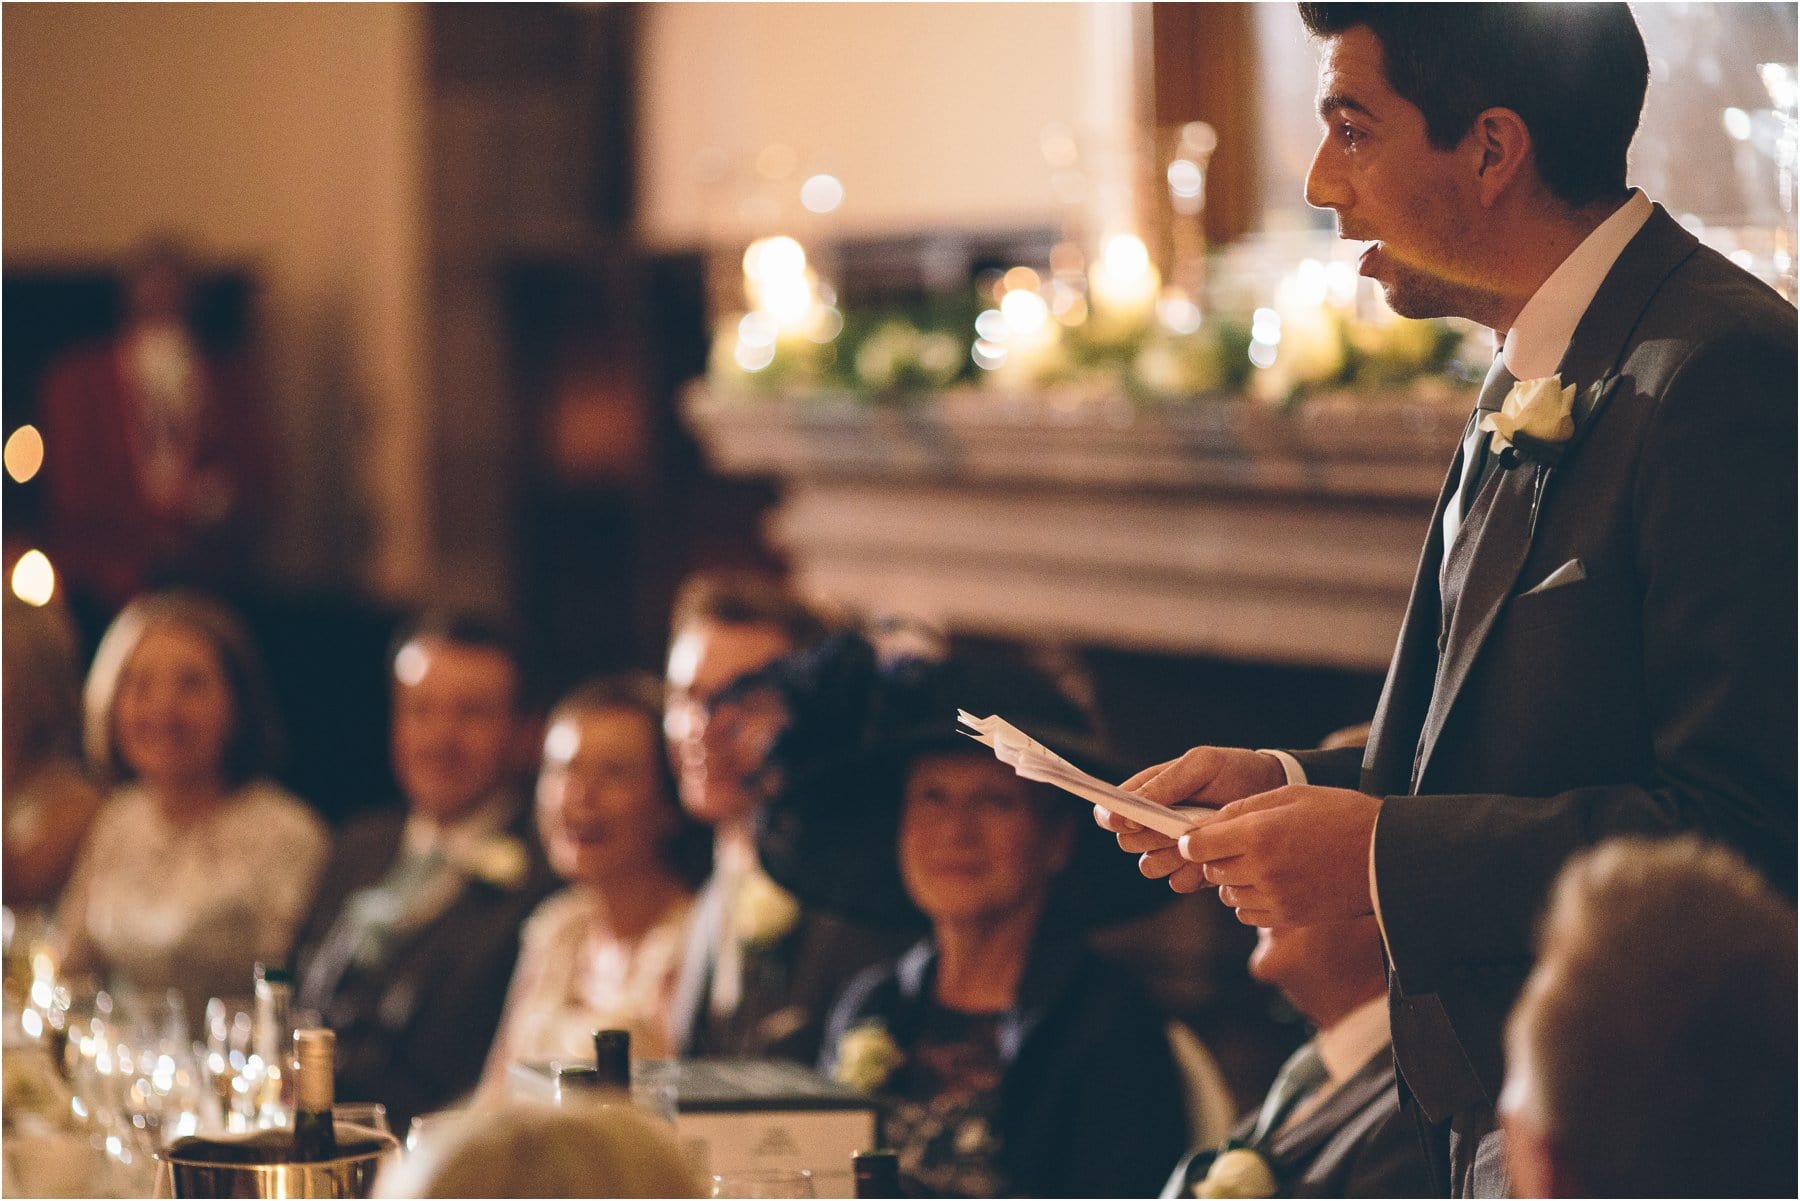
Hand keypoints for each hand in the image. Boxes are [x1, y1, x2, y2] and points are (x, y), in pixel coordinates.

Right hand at [1093, 747, 1286, 893]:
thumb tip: (1129, 805)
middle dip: (1149, 838)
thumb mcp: (1201, 765)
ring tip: (1196, 842)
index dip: (1115, 818)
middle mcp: (1154, 824)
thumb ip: (1165, 783)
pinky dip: (1191, 873)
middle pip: (1128, 844)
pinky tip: (1211, 857)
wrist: (1274, 794)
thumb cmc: (1234, 771)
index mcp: (1148, 793)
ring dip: (1169, 857)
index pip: (1112, 812)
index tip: (1133, 820)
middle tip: (1176, 828)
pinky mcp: (1194, 870)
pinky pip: (1177, 883)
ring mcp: (1173, 848)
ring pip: (1150, 866)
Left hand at [1178, 784, 1380, 925]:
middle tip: (1236, 843)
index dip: (1193, 839)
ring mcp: (1275, 897)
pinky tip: (1273, 881)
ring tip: (1261, 861)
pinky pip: (1247, 913)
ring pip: (1227, 892)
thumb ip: (1245, 808)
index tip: (1197, 835)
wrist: (1387, 857)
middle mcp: (1261, 869)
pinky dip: (1250, 899)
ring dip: (1234, 878)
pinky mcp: (1288, 917)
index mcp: (1259, 833)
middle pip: (1210, 869)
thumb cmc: (1342, 816)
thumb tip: (1208, 824)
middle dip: (1215, 856)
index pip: (1197, 844)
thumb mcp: (1292, 796)